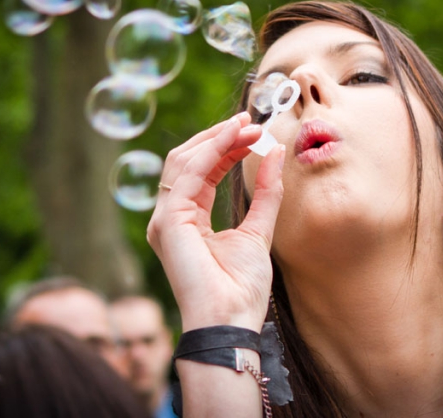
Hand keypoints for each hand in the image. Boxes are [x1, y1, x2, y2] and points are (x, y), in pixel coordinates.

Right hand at [147, 112, 284, 331]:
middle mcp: (173, 216)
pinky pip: (188, 173)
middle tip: (253, 123)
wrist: (231, 319)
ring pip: (184, 160)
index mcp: (190, 219)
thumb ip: (266, 193)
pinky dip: (212, 150)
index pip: (203, 171)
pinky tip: (234, 136)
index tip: (255, 131)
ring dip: (217, 138)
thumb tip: (275, 153)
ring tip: (248, 126)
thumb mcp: (259, 230)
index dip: (227, 147)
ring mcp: (166, 218)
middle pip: (189, 160)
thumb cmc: (241, 287)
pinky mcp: (168, 220)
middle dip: (221, 137)